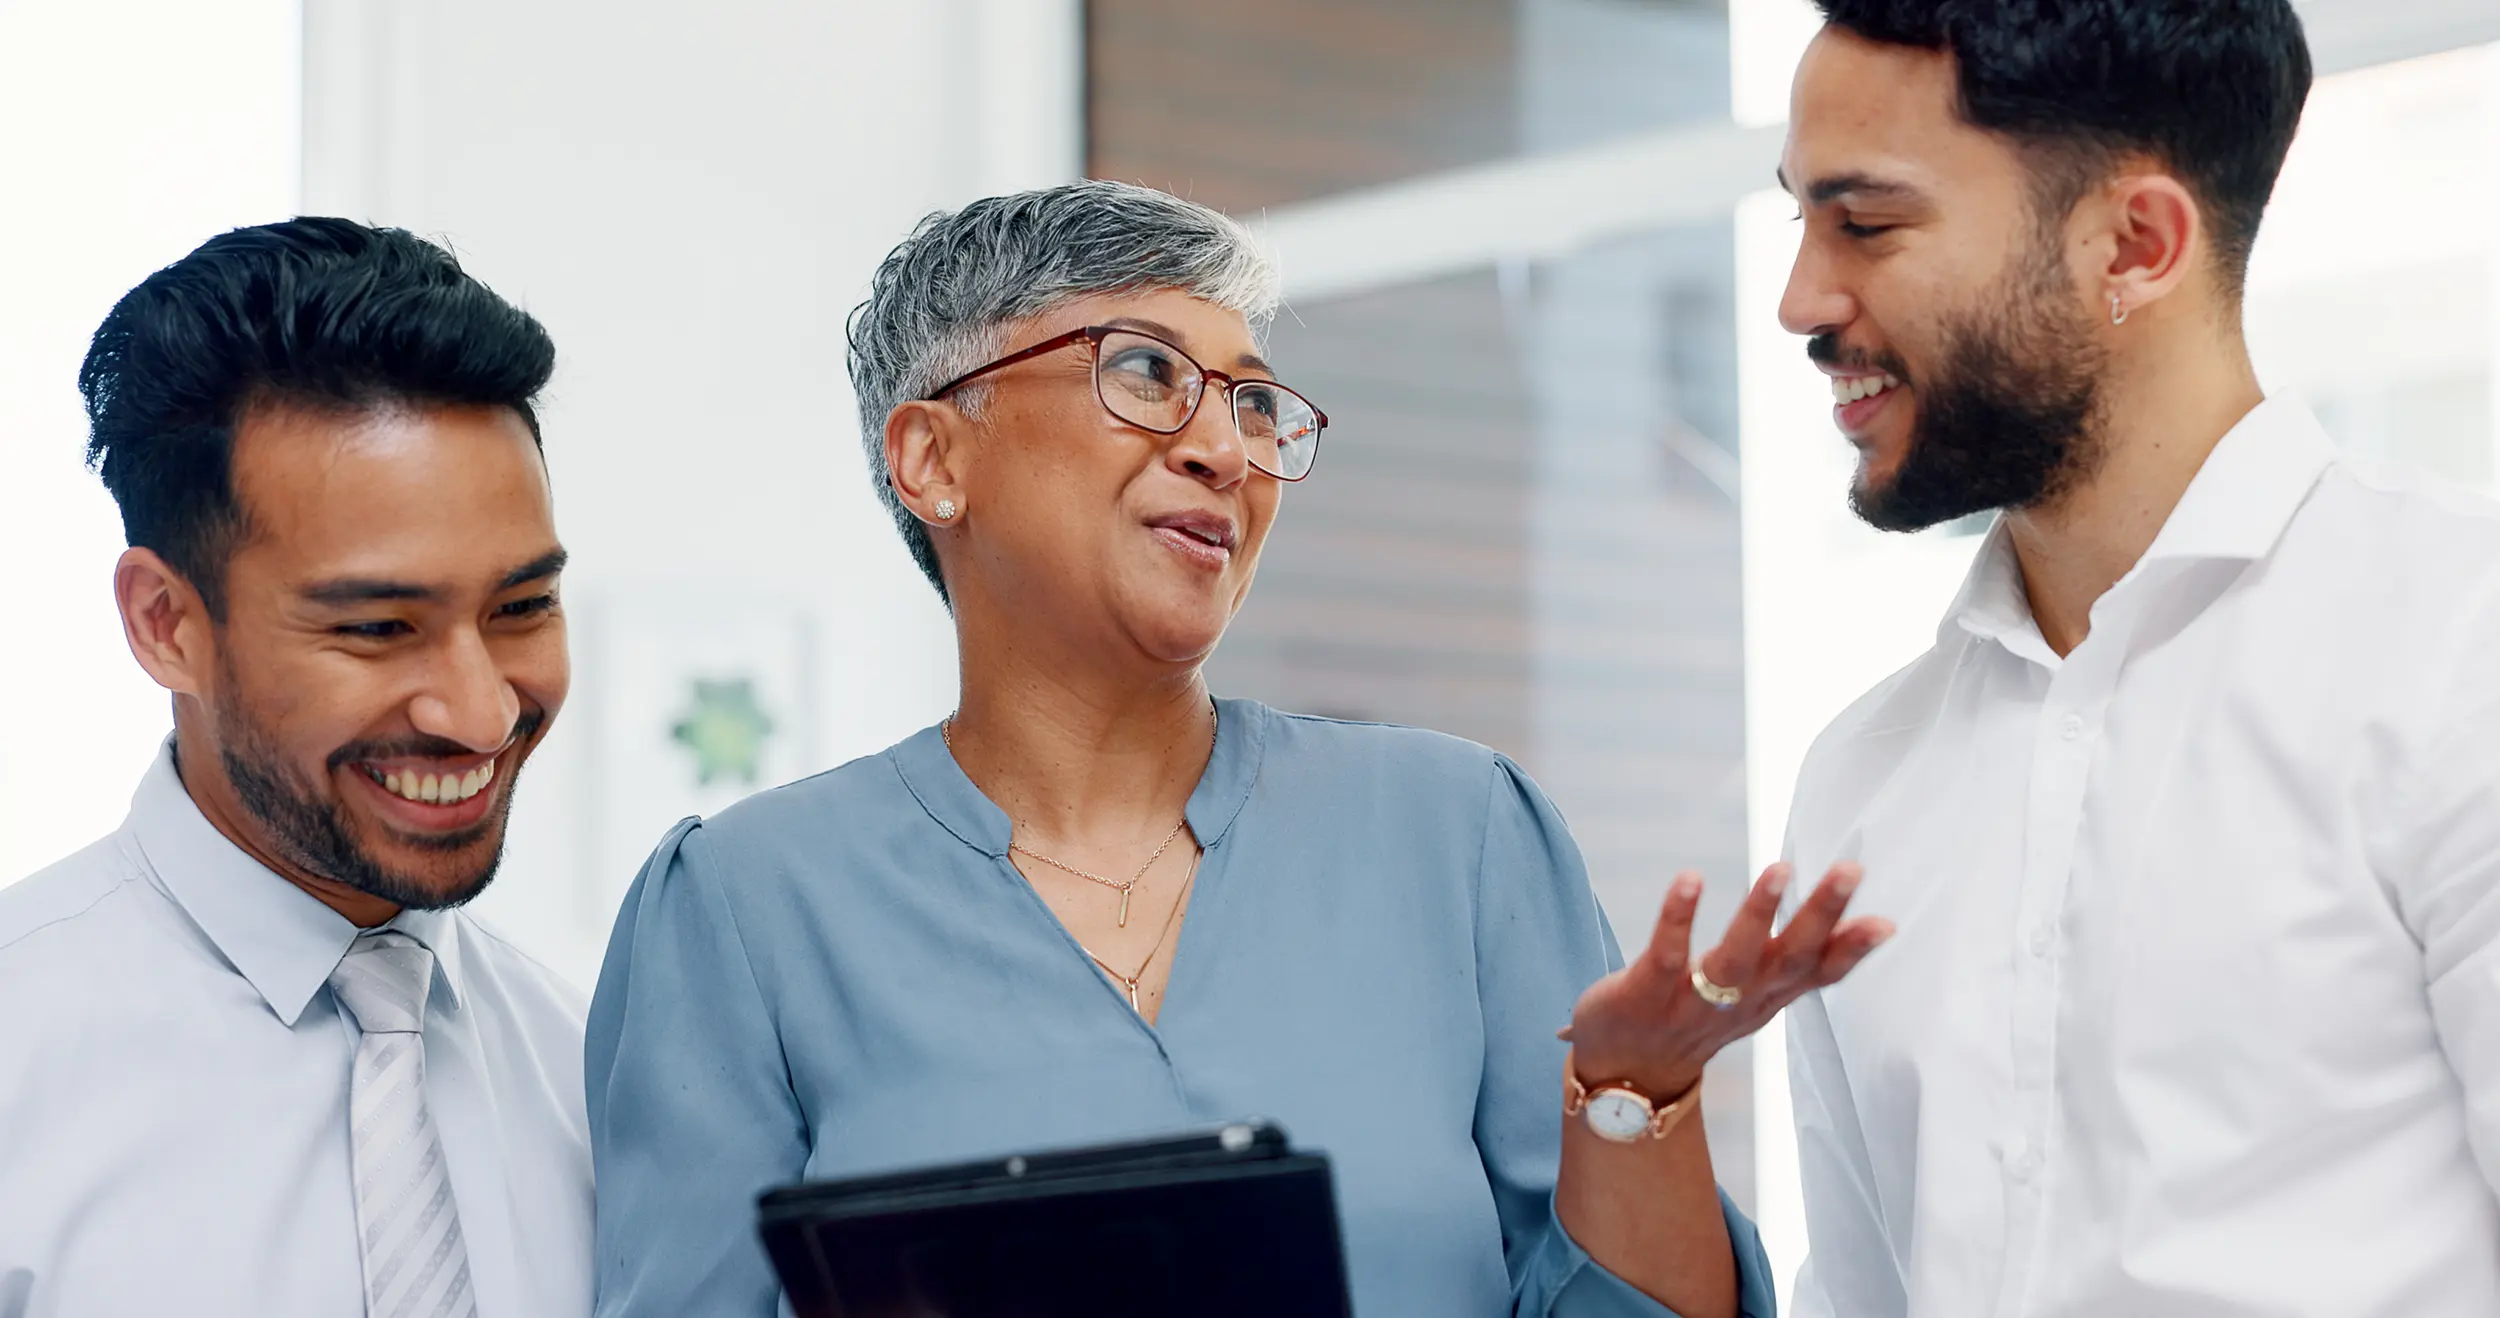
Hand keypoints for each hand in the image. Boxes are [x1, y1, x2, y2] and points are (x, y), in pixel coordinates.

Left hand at [1560, 863, 1891, 1097]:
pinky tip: (1691, 878)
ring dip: (1758, 915)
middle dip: (1820, 916)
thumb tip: (1872, 928)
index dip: (1851, 951)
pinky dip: (1679, 917)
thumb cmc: (1694, 1020)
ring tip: (1780, 870)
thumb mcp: (1755, 996)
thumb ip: (1800, 963)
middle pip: (1788, 960)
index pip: (1817, 975)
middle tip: (1849, 871)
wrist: (1625, 1079)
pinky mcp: (1645, 995)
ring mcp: (1691, 1003)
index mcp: (1765, 997)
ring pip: (1732, 960)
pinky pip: (1666, 954)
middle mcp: (1737, 1002)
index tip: (1885, 922)